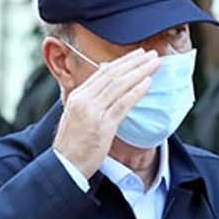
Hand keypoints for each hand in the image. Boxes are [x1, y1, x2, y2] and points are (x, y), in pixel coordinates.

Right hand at [52, 48, 159, 177]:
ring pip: (119, 86)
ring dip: (139, 72)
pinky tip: (148, 83)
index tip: (137, 55)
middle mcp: (84, 100)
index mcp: (77, 95)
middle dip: (134, 62)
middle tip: (150, 53)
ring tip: (154, 64)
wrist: (65, 165)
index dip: (122, 61)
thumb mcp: (77, 116)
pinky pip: (123, 104)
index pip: (102, 72)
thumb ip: (90, 101)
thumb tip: (106, 89)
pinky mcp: (103, 126)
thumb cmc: (73, 143)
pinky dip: (136, 92)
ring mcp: (93, 112)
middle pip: (113, 74)